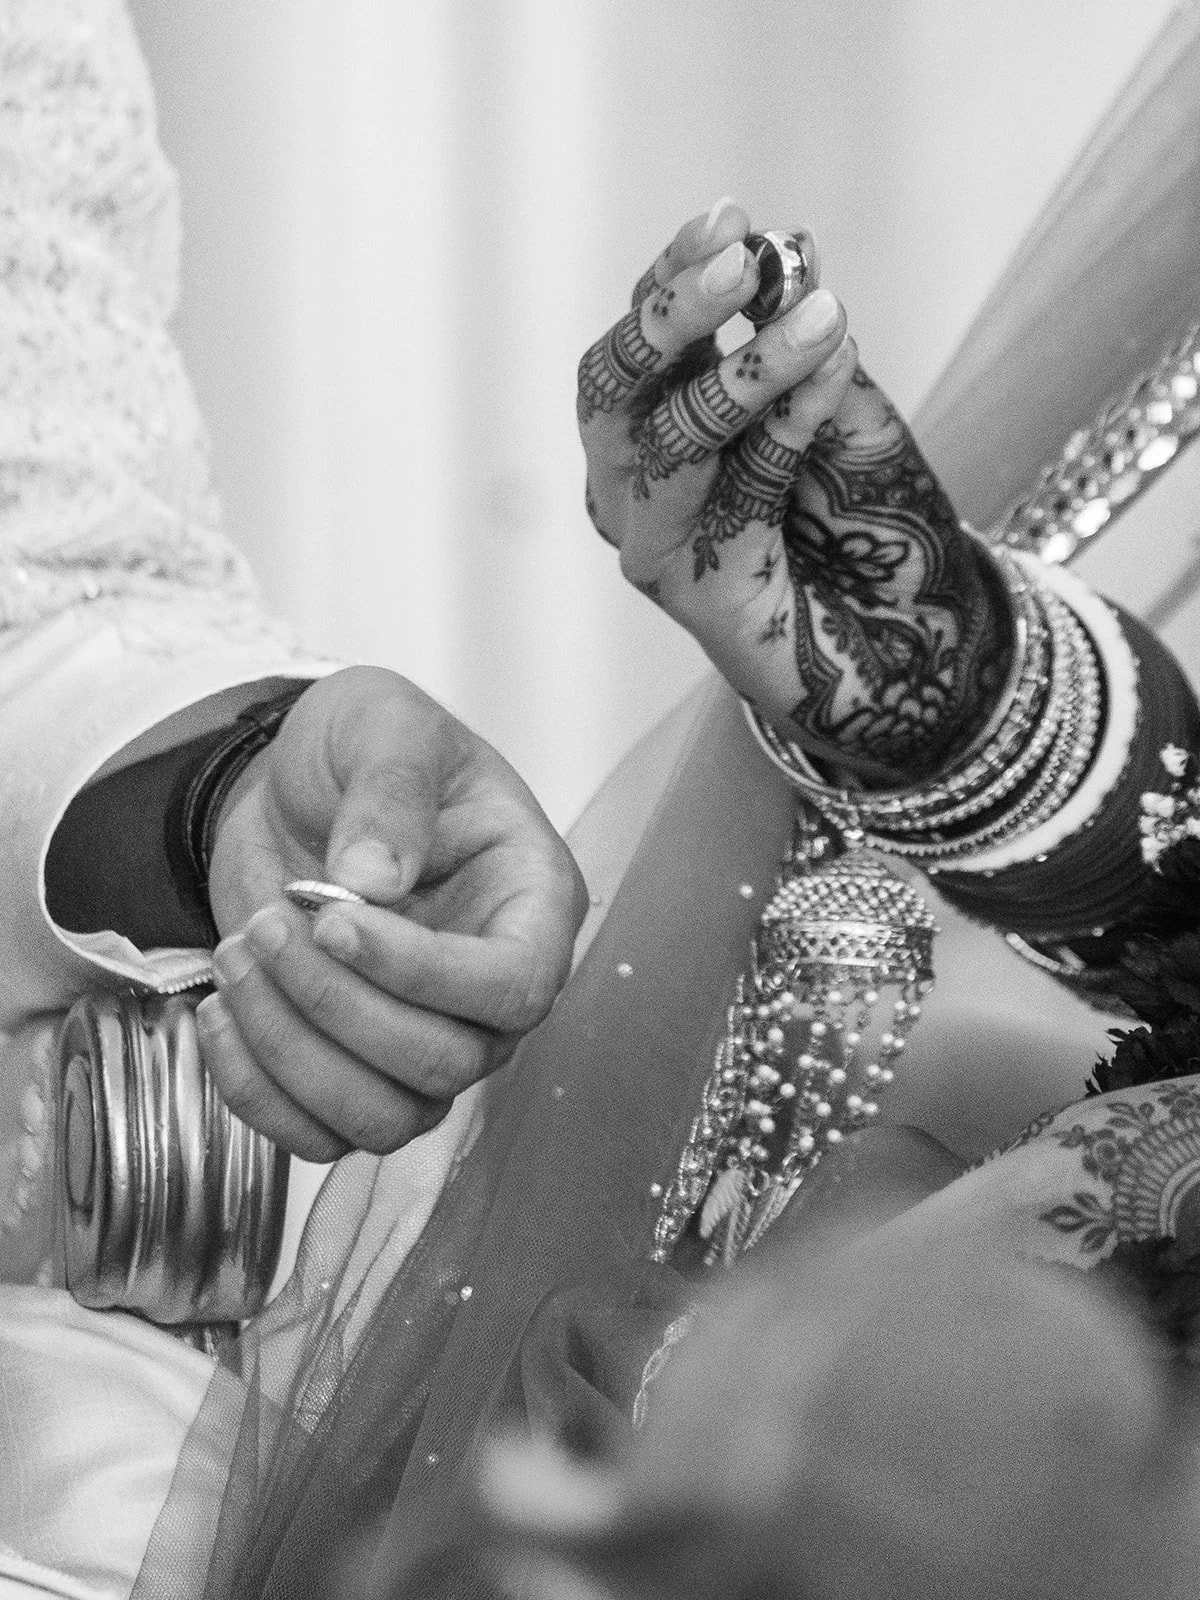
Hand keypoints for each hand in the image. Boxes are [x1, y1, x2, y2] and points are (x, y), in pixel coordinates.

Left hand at [198, 667, 586, 1159]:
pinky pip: (320, 1134)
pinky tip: (219, 1013)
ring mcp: (428, 1040)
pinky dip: (257, 1093)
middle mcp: (491, 988)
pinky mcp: (356, 1071)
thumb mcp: (383, 724)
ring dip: (292, 1052)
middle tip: (269, 926)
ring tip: (237, 955)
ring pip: (385, 1116)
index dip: (425, 974)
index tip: (334, 919)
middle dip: (338, 1006)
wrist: (294, 786)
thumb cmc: (363, 748)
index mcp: (531, 902)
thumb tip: (373, 879)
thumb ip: (391, 787)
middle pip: (445, 1064)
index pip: (514, 986)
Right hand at [579, 200, 1011, 782]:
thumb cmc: (874, 528)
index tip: (732, 217)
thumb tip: (789, 252)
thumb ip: (808, 345)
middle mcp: (634, 484)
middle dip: (672, 316)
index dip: (675, 274)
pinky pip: (729, 492)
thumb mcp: (845, 412)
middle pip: (613, 386)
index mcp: (655, 430)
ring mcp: (653, 540)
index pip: (643, 340)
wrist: (922, 648)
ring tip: (821, 320)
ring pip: (664, 440)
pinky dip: (785, 425)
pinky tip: (834, 371)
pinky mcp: (688, 590)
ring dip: (742, 371)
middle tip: (740, 263)